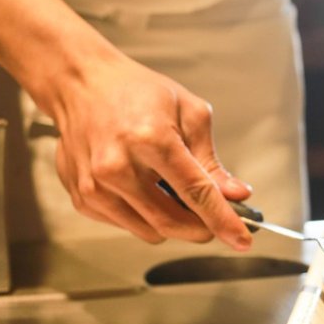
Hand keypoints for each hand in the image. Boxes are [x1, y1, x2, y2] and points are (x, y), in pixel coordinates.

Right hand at [46, 53, 253, 247]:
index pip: (195, 193)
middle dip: (202, 228)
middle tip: (216, 218)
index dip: (223, 220)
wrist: (81, 85)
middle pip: (172, 222)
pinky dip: (145, 216)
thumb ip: (211, 161)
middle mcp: (117, 166)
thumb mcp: (189, 113)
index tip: (242, 239)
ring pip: (151, 232)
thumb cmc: (136, 92)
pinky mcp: (83, 199)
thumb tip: (235, 195)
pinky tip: (144, 187)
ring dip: (173, 222)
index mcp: (150, 139)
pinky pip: (127, 226)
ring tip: (172, 189)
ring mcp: (95, 186)